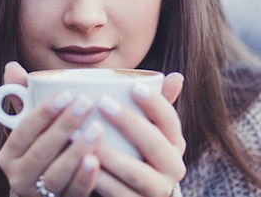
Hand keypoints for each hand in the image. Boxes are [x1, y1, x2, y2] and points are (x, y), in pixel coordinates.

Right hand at [0, 62, 102, 196]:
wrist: (49, 191)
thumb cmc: (44, 148)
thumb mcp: (32, 125)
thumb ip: (22, 96)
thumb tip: (12, 67)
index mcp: (9, 154)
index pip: (23, 130)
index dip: (44, 112)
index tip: (66, 93)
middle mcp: (19, 176)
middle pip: (41, 152)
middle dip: (63, 127)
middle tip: (85, 104)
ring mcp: (39, 194)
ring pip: (56, 175)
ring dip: (76, 151)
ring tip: (96, 130)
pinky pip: (73, 193)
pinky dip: (85, 178)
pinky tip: (97, 160)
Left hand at [94, 72, 185, 196]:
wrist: (130, 192)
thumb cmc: (134, 150)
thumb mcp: (146, 128)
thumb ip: (157, 103)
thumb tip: (176, 76)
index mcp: (175, 143)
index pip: (170, 120)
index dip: (155, 103)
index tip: (134, 87)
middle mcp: (173, 168)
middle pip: (155, 144)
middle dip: (130, 123)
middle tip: (103, 103)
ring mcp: (158, 191)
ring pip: (137, 173)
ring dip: (112, 154)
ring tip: (87, 134)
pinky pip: (121, 195)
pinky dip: (102, 180)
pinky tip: (84, 163)